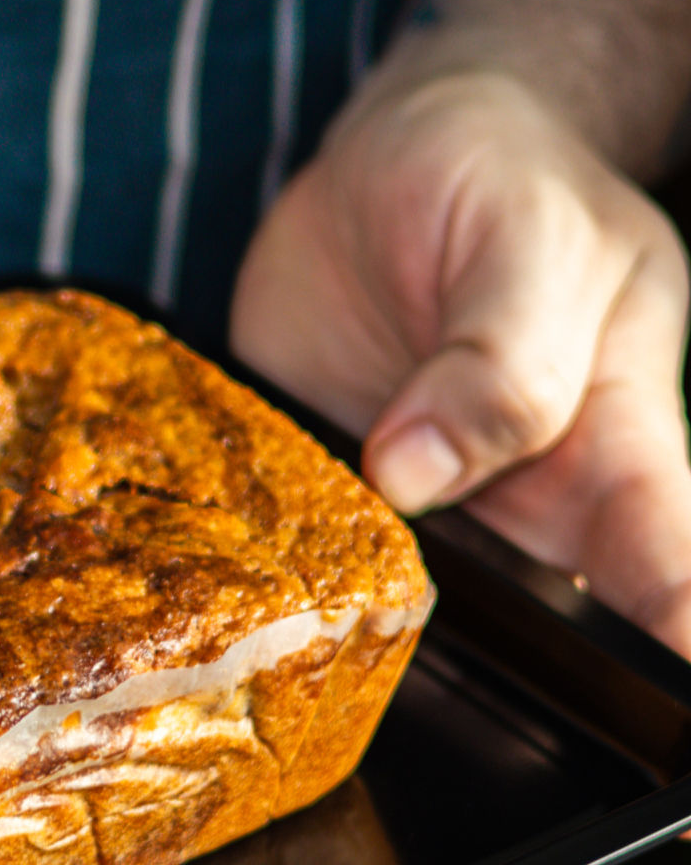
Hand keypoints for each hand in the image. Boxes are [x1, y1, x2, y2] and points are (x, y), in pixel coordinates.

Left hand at [231, 66, 690, 657]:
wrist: (397, 152)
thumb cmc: (504, 175)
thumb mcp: (526, 234)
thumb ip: (500, 357)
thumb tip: (418, 473)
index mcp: (620, 439)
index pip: (662, 560)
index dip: (667, 630)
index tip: (661, 685)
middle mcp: (527, 500)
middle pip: (534, 623)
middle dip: (497, 672)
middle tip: (440, 712)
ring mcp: (419, 510)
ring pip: (403, 612)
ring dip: (355, 636)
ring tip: (299, 654)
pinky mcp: (319, 497)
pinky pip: (296, 562)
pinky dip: (260, 581)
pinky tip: (218, 593)